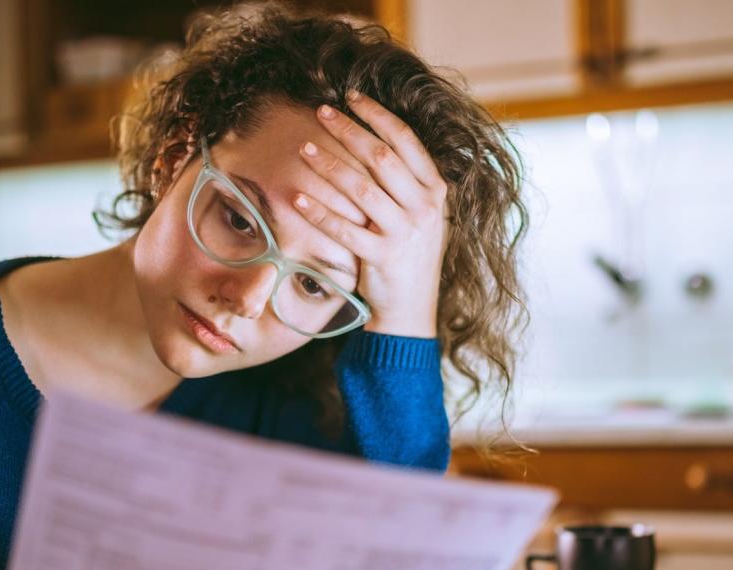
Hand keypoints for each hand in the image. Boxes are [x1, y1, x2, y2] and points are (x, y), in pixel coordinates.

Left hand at [293, 91, 447, 337]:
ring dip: (329, 165)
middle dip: (349, 130)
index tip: (351, 97)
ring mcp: (405, 233)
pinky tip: (297, 197)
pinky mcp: (383, 258)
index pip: (406, 141)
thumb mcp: (421, 215)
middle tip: (321, 112)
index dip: (377, 115)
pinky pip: (345, 229)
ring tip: (304, 149)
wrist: (412, 310)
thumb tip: (373, 138)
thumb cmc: (409, 256)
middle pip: (381, 157)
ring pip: (361, 189)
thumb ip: (406, 181)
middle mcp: (424, 208)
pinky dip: (319, 212)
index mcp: (435, 191)